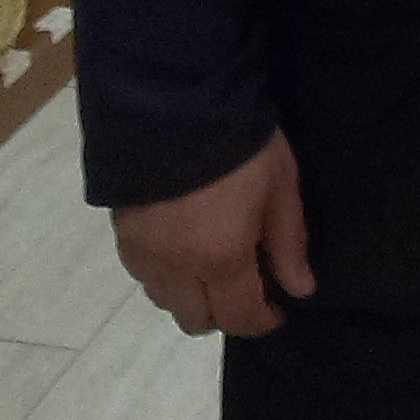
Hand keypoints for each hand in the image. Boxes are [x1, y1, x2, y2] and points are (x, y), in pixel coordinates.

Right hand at [113, 129, 315, 337]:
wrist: (175, 98)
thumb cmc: (241, 141)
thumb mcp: (280, 185)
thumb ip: (288, 242)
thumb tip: (299, 289)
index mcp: (220, 259)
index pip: (240, 318)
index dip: (262, 320)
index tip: (277, 308)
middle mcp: (175, 268)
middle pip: (197, 320)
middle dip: (224, 311)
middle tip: (244, 281)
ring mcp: (142, 252)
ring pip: (165, 300)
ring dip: (190, 294)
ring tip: (210, 260)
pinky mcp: (121, 232)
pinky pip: (142, 273)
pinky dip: (163, 271)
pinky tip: (179, 243)